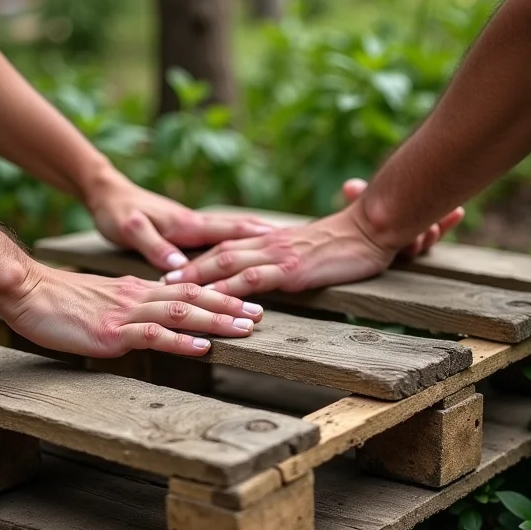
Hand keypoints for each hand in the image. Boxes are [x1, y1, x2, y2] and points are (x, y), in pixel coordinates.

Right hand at [0, 264, 263, 357]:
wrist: (29, 292)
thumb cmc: (61, 301)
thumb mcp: (104, 302)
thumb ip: (131, 310)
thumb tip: (152, 323)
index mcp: (139, 290)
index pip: (187, 289)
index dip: (219, 296)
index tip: (245, 303)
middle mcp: (140, 296)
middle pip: (194, 298)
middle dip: (230, 306)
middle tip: (260, 314)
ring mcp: (127, 312)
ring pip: (182, 313)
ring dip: (217, 321)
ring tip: (245, 328)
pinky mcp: (113, 331)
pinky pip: (153, 335)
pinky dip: (181, 341)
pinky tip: (202, 348)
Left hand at [87, 170, 274, 271]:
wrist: (106, 191)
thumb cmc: (117, 210)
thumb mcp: (130, 229)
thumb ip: (154, 246)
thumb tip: (179, 268)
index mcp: (188, 224)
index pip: (226, 234)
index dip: (252, 249)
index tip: (277, 262)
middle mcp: (198, 224)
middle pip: (239, 234)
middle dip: (268, 245)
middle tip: (298, 259)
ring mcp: (196, 227)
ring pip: (234, 238)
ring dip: (257, 246)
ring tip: (283, 257)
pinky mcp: (190, 232)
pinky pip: (221, 242)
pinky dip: (240, 248)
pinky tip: (250, 257)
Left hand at [163, 179, 463, 296]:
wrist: (371, 227)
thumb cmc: (347, 240)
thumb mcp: (310, 248)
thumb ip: (289, 255)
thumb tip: (276, 269)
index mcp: (270, 239)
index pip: (227, 246)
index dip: (200, 257)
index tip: (176, 268)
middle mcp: (267, 244)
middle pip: (217, 254)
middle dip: (188, 268)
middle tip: (160, 280)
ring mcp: (277, 255)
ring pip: (228, 265)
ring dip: (199, 278)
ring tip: (174, 291)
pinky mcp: (290, 269)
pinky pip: (254, 280)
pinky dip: (232, 292)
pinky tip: (216, 302)